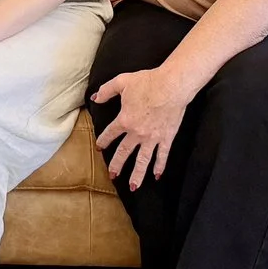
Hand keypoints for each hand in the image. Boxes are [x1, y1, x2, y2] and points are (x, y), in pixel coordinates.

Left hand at [91, 65, 190, 188]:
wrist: (172, 85)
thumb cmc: (148, 82)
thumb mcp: (122, 82)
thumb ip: (106, 91)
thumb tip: (95, 98)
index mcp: (124, 120)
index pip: (110, 134)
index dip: (103, 141)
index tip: (100, 147)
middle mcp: (137, 133)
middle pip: (124, 152)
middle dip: (117, 165)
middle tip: (112, 175)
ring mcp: (152, 138)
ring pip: (143, 160)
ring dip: (137, 174)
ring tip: (133, 187)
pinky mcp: (166, 138)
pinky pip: (162, 155)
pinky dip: (159, 166)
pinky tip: (156, 176)